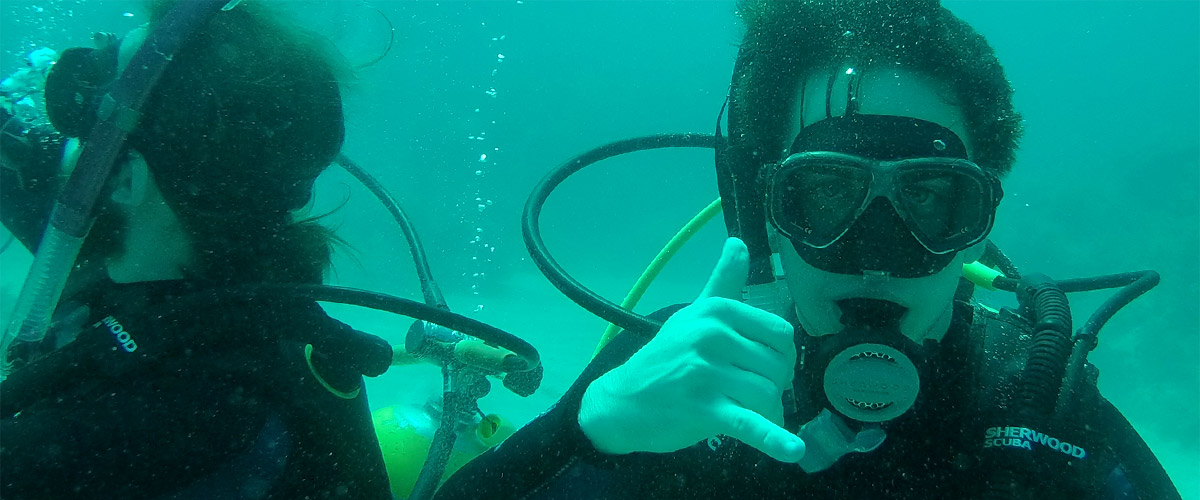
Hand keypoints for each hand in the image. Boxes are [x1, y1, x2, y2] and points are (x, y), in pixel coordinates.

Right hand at [578, 238, 804, 462]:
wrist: (622, 400)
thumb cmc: (665, 358)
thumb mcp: (693, 314)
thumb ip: (722, 281)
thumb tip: (738, 241)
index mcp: (717, 311)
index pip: (780, 334)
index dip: (779, 356)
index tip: (759, 367)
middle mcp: (712, 336)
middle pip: (778, 367)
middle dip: (772, 386)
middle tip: (746, 393)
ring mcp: (706, 373)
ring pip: (768, 396)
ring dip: (766, 413)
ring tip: (743, 412)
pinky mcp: (702, 409)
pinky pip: (749, 424)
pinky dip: (773, 439)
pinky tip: (792, 450)